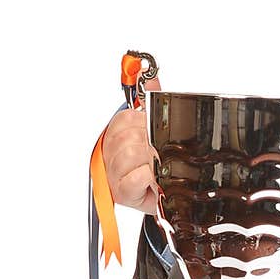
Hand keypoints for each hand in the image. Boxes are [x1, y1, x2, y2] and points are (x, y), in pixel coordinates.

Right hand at [101, 76, 161, 214]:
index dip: (143, 122)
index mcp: (116, 135)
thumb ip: (151, 102)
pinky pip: (135, 177)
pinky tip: (155, 179)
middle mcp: (111, 153)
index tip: (152, 130)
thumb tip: (150, 77)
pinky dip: (148, 177)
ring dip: (151, 160)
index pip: (125, 118)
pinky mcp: (122, 192)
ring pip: (131, 155)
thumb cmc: (158, 167)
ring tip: (159, 166)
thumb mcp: (156, 131)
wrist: (168, 200)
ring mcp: (114, 174)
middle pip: (127, 136)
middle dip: (149, 142)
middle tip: (160, 152)